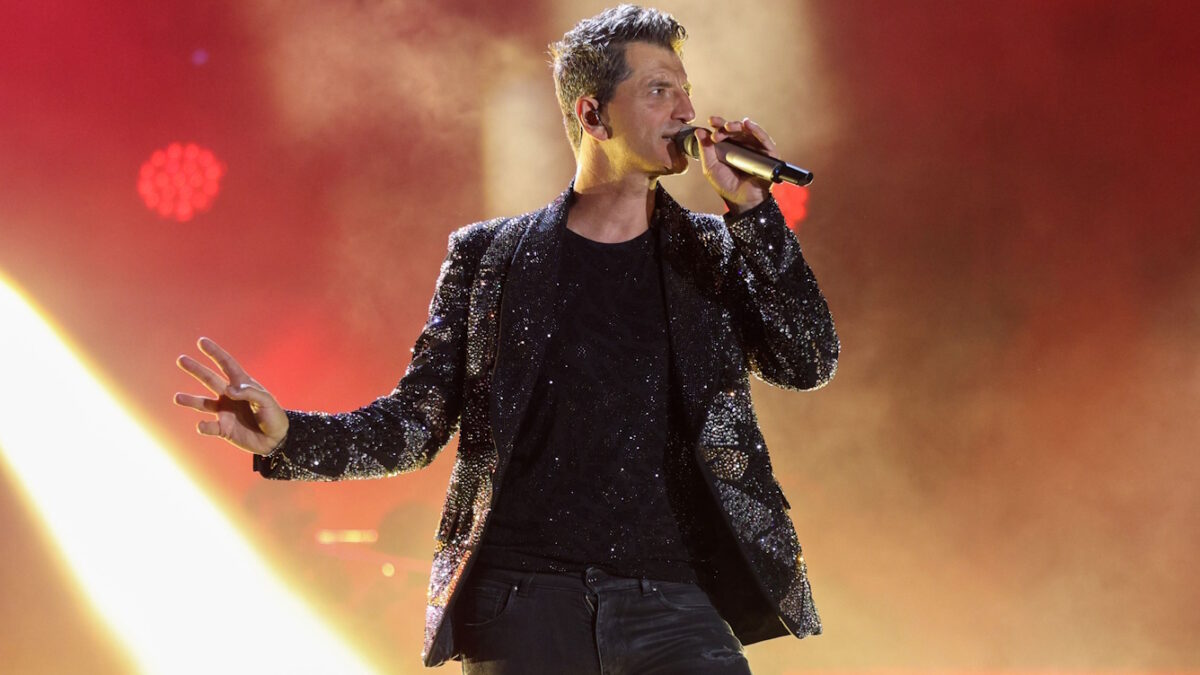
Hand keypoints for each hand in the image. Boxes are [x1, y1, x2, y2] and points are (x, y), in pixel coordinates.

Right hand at [174, 337, 287, 454]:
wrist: (276, 440)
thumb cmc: (274, 416)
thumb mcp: (267, 401)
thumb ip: (249, 392)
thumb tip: (228, 390)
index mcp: (241, 385)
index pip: (226, 364)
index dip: (215, 352)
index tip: (201, 341)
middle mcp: (229, 396)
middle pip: (209, 379)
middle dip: (196, 369)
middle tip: (181, 359)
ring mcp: (225, 412)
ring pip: (203, 403)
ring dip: (190, 400)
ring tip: (177, 398)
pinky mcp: (223, 429)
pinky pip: (209, 427)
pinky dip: (204, 427)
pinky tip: (202, 426)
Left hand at [694, 115, 777, 213]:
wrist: (741, 200)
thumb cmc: (726, 185)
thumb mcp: (710, 167)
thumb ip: (705, 150)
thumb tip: (699, 131)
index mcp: (729, 147)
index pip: (723, 132)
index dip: (718, 125)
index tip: (710, 121)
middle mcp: (743, 145)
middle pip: (735, 130)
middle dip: (726, 126)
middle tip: (718, 129)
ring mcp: (755, 148)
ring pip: (748, 131)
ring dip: (738, 126)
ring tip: (728, 127)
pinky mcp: (768, 153)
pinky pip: (764, 138)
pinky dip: (756, 130)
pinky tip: (748, 124)